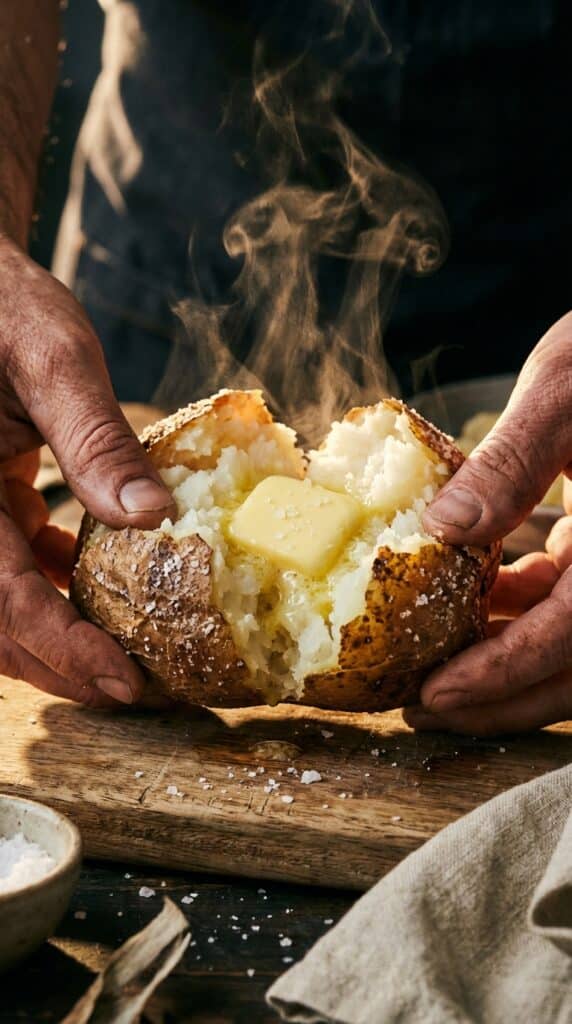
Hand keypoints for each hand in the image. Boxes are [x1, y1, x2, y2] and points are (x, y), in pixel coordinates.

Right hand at [0, 235, 175, 706]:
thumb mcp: (50, 357)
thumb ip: (94, 438)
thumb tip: (152, 517)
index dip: (61, 649)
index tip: (122, 682)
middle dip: (61, 665)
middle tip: (136, 689)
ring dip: (56, 637)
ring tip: (124, 655)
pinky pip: (3, 567)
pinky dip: (48, 589)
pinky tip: (94, 583)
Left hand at [404, 313, 571, 734]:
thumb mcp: (567, 394)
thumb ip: (511, 464)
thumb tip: (442, 528)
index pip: (569, 638)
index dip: (502, 675)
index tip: (435, 694)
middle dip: (499, 698)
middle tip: (422, 708)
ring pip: (571, 644)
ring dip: (504, 661)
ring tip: (432, 667)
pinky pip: (569, 605)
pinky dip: (519, 614)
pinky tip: (468, 601)